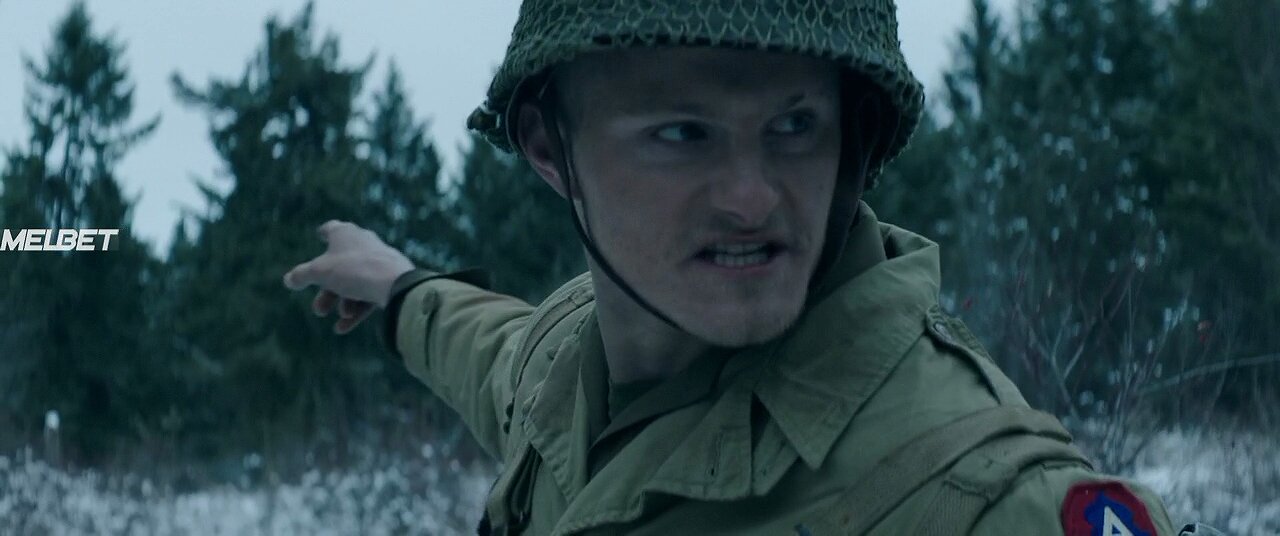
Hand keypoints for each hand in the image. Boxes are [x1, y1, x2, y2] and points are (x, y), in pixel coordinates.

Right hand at [283, 220, 415, 333]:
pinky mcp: (391, 279)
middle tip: (319, 310)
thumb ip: (302, 275)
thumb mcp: (320, 273)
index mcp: (346, 233)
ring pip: (355, 283)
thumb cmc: (353, 270)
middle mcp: (364, 243)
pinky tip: (344, 327)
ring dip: (343, 302)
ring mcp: (379, 261)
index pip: (332, 229)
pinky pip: (369, 294)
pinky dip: (357, 309)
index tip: (320, 235)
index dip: (324, 233)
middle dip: (328, 291)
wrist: (395, 283)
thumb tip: (288, 280)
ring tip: (340, 316)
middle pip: (339, 268)